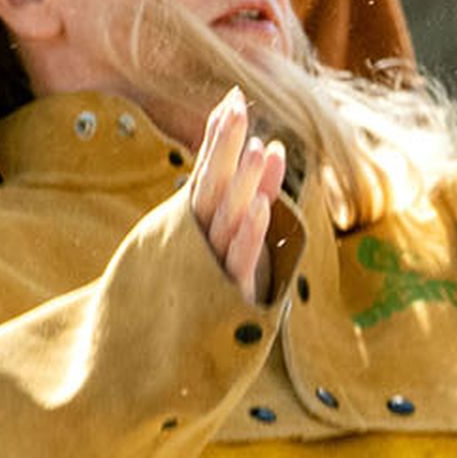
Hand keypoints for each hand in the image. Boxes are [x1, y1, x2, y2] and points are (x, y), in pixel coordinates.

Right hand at [190, 88, 286, 303]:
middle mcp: (198, 242)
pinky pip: (238, 263)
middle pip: (211, 188)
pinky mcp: (228, 298)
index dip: (219, 137)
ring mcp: (211, 269)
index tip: (233, 97)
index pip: (208, 173)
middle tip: (238, 107)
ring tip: (255, 148)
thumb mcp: (239, 232)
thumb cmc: (216, 287)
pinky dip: (248, 235)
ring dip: (241, 185)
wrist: (182, 360)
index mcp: (197, 225)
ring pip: (225, 221)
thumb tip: (273, 147)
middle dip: (224, 148)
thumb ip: (257, 190)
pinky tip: (261, 208)